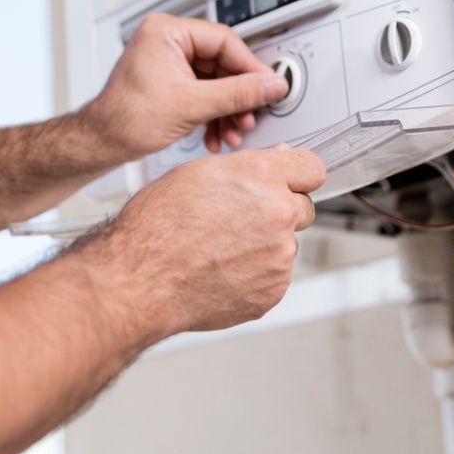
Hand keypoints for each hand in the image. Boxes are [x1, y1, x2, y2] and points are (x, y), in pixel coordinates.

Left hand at [83, 14, 289, 159]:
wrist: (100, 143)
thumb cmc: (126, 118)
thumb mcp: (192, 105)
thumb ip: (238, 94)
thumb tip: (271, 85)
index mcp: (167, 31)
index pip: (224, 41)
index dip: (250, 68)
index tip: (269, 86)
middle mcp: (167, 40)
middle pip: (222, 63)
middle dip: (237, 97)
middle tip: (250, 115)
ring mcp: (168, 61)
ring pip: (215, 81)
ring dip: (228, 109)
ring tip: (234, 132)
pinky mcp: (169, 80)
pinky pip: (203, 91)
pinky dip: (213, 113)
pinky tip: (217, 134)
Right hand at [105, 147, 326, 334]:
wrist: (141, 279)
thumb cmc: (157, 226)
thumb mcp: (196, 173)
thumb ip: (247, 168)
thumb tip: (275, 163)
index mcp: (261, 177)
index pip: (312, 168)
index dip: (298, 175)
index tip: (292, 181)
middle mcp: (278, 214)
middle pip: (303, 208)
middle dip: (281, 211)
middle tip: (241, 220)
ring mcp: (279, 256)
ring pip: (285, 245)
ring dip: (265, 246)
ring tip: (220, 249)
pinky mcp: (273, 290)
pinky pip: (274, 276)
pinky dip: (255, 274)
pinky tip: (222, 270)